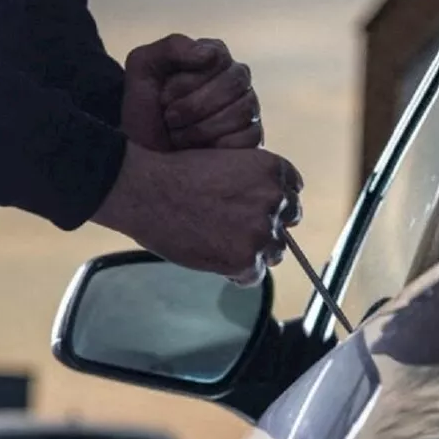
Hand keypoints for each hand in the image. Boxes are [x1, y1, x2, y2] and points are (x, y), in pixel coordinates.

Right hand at [92, 142, 302, 284]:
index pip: (292, 193)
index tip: (259, 212)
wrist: (146, 191)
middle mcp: (274, 200)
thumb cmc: (174, 175)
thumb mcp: (225, 162)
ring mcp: (262, 231)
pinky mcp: (246, 259)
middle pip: (286, 225)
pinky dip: (238, 274)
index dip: (273, 205)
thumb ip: (252, 184)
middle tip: (237, 232)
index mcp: (271, 170)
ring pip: (274, 252)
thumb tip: (263, 210)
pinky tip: (217, 261)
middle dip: (267, 229)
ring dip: (254, 253)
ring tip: (222, 246)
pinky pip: (254, 276)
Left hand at [122, 34, 261, 151]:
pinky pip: (249, 137)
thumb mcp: (143, 68)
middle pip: (233, 84)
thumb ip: (172, 47)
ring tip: (179, 136)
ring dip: (201, 129)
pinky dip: (218, 146)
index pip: (216, 59)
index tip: (163, 98)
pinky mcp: (252, 136)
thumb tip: (210, 54)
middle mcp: (236, 79)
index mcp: (214, 57)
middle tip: (169, 119)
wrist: (145, 156)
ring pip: (242, 111)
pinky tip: (199, 150)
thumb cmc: (144, 110)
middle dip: (193, 107)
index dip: (186, 82)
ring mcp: (248, 108)